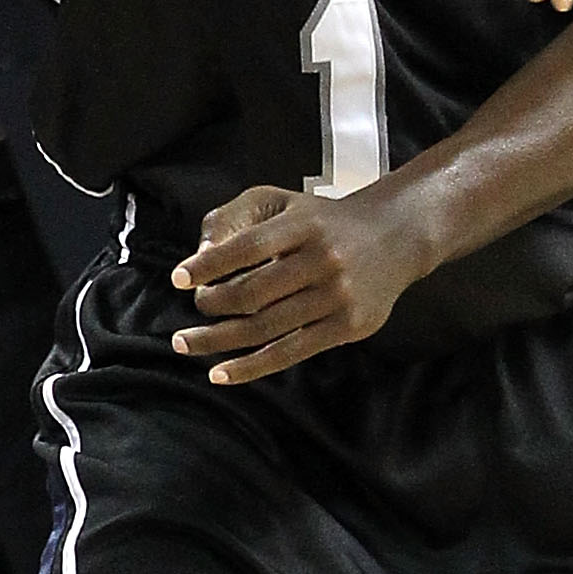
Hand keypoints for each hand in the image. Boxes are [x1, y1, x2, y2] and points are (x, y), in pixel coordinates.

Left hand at [169, 183, 419, 383]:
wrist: (394, 236)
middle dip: (211, 306)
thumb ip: (238, 218)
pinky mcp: (347, 326)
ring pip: (266, 327)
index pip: (248, 246)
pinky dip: (250, 367)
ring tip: (186, 343)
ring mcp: (337, 295)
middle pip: (254, 292)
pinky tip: (220, 373)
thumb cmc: (323, 220)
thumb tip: (200, 256)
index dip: (210, 264)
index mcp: (303, 224)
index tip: (178, 278)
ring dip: (219, 340)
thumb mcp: (283, 201)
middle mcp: (322, 258)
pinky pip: (289, 352)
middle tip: (187, 314)